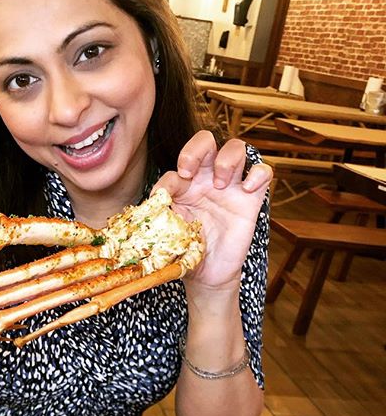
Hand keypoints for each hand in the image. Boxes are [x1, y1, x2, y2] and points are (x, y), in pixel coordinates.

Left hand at [152, 131, 272, 290]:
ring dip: (226, 159)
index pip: (177, 166)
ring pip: (236, 148)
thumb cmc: (186, 249)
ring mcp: (231, 186)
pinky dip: (258, 173)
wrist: (207, 273)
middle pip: (206, 141)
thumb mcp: (168, 231)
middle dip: (195, 149)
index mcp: (185, 184)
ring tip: (219, 183)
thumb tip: (152, 201)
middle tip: (189, 172)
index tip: (164, 196)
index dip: (169, 178)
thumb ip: (161, 213)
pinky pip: (263, 171)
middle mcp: (207, 179)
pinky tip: (247, 189)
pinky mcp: (252, 198)